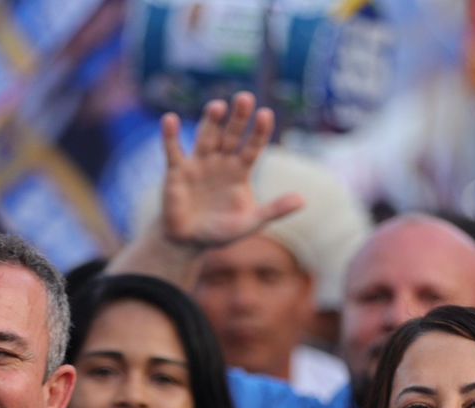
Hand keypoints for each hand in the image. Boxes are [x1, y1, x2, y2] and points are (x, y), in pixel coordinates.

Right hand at [159, 92, 303, 248]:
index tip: (266, 115)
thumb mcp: (251, 223)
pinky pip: (173, 150)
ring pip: (206, 137)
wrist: (189, 242)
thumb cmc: (222, 232)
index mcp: (240, 171)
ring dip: (211, 121)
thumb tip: (304, 200)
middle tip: (245, 98)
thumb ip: (274, 210)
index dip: (259, 132)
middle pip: (231, 135)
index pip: (253, 147)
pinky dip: (171, 135)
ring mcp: (198, 163)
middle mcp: (220, 161)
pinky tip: (171, 119)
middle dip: (238, 118)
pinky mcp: (177, 171)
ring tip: (218, 106)